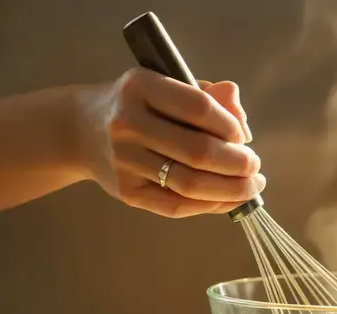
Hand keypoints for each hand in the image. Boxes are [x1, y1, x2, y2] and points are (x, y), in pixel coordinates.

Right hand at [73, 68, 264, 216]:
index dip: (230, 126)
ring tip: (251, 187)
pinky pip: (176, 205)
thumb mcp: (167, 86)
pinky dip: (209, 205)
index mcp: (140, 86)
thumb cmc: (139, 106)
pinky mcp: (125, 191)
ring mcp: (124, 160)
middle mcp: (128, 123)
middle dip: (238, 164)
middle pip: (198, 152)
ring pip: (190, 184)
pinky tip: (228, 200)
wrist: (81, 129)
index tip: (244, 137)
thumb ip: (209, 97)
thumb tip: (240, 119)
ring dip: (230, 190)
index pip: (198, 108)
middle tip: (255, 167)